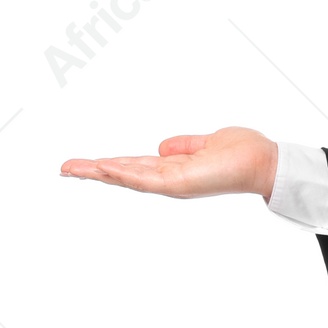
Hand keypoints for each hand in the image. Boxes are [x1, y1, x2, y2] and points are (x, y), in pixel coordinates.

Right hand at [59, 128, 278, 199]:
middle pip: (123, 175)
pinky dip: (124, 174)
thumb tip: (161, 146)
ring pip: (127, 179)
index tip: (83, 164)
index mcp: (172, 169)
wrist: (263, 162)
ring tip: (72, 169)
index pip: (133, 167)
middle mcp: (169, 180)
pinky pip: (146, 180)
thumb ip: (183, 145)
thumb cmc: (242, 153)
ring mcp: (173, 183)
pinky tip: (104, 168)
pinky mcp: (180, 183)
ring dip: (99, 173)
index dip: (108, 165)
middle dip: (93, 172)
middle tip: (64, 169)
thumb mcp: (205, 143)